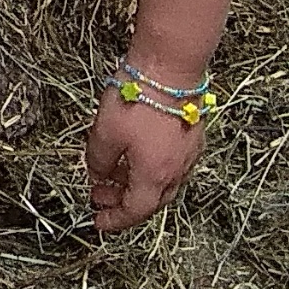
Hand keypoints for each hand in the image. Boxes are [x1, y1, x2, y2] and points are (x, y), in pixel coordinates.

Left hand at [84, 86, 209, 232]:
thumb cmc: (139, 100)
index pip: (134, 211)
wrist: (171, 67)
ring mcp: (188, 153)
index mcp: (155, 177)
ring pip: (161, 181)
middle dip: (123, 202)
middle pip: (150, 200)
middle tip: (100, 195)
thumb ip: (98, 161)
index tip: (98, 222)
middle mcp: (176, 170)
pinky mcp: (191, 134)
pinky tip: (133, 151)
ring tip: (111, 171)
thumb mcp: (104, 134)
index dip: (114, 220)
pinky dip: (149, 166)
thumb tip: (97, 174)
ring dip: (135, 183)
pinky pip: (169, 163)